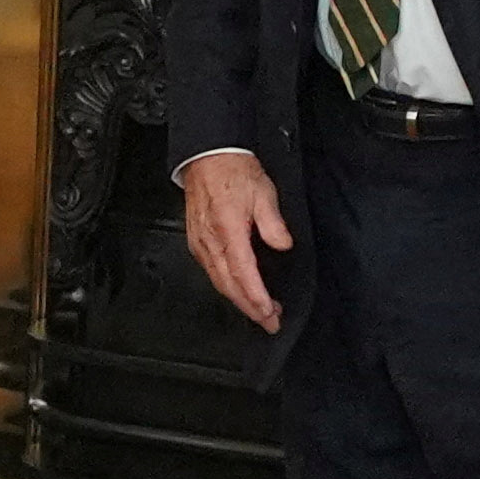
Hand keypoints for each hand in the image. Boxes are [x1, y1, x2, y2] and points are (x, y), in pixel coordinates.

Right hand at [178, 149, 293, 331]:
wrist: (208, 156)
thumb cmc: (233, 171)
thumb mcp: (264, 193)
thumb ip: (273, 223)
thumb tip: (283, 244)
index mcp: (228, 230)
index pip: (243, 274)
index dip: (257, 299)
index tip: (269, 314)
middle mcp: (211, 241)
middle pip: (229, 286)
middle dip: (250, 309)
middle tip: (269, 322)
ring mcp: (201, 243)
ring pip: (218, 282)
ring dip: (239, 300)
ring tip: (259, 311)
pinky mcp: (196, 242)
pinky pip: (211, 272)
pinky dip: (226, 286)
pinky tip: (237, 290)